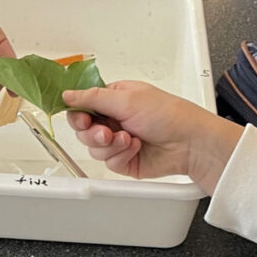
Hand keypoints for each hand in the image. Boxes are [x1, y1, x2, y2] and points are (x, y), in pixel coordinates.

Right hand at [63, 81, 243, 194]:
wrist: (189, 143)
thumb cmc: (168, 114)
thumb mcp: (126, 98)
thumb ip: (92, 97)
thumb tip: (68, 94)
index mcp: (114, 99)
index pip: (83, 107)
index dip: (78, 116)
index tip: (83, 120)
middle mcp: (114, 120)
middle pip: (84, 131)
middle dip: (94, 133)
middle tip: (107, 132)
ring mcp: (118, 142)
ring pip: (94, 149)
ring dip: (110, 145)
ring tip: (129, 139)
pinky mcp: (123, 160)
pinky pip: (108, 162)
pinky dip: (120, 155)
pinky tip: (136, 148)